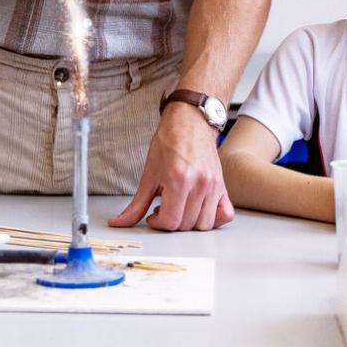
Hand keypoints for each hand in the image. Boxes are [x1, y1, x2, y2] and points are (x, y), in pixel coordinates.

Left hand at [109, 103, 234, 231]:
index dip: (158, 223)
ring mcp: (214, 186)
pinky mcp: (223, 186)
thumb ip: (137, 203)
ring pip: (205, 224)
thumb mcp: (148, 174)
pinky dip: (214, 219)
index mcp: (179, 180)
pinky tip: (199, 210)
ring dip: (190, 223)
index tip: (153, 215)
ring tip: (180, 208)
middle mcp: (200, 185)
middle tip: (163, 209)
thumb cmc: (169, 142)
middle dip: (171, 222)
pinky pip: (225, 214)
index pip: (171, 221)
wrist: (189, 122)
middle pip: (186, 225)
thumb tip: (120, 222)